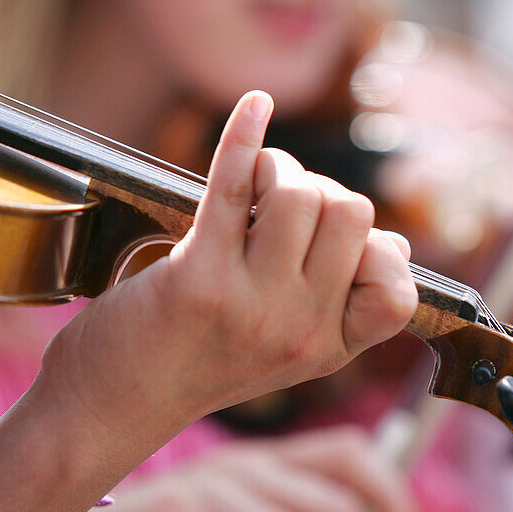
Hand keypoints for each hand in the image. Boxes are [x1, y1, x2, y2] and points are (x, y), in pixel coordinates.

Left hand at [38, 90, 417, 461]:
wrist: (113, 405)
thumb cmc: (198, 362)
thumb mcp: (287, 350)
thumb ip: (340, 302)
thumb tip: (396, 246)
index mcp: (328, 348)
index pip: (399, 289)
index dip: (376, 250)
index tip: (334, 246)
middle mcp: (299, 329)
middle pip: (351, 213)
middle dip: (319, 189)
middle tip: (276, 206)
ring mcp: (252, 303)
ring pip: (304, 194)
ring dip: (277, 170)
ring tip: (249, 191)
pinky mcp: (199, 274)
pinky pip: (236, 185)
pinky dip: (246, 136)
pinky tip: (254, 106)